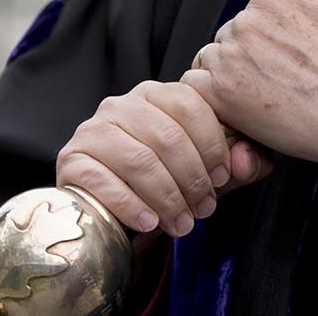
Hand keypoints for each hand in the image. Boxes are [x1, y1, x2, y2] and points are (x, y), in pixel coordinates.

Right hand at [55, 79, 272, 238]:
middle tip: (204, 210)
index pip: (191, 104)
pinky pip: (102, 180)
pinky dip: (130, 204)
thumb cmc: (167, 180)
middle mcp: (122, 105)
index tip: (223, 179)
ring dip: (167, 198)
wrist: (113, 206)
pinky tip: (149, 222)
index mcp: (158, 94)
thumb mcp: (210, 170)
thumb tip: (245, 161)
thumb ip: (240, 161)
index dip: (212, 144)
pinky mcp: (72, 159)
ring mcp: (93, 130)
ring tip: (182, 224)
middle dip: (192, 180)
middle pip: (167, 136)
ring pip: (139, 160)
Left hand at [181, 0, 317, 169]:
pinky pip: (194, 85)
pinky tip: (237, 107)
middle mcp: (247, 21)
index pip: (252, 14)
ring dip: (229, 77)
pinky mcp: (221, 93)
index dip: (269, 40)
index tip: (290, 60)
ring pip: (212, 59)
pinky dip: (209, 97)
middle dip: (249, 56)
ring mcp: (231, 57)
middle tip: (281, 82)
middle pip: (231, 36)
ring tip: (265, 97)